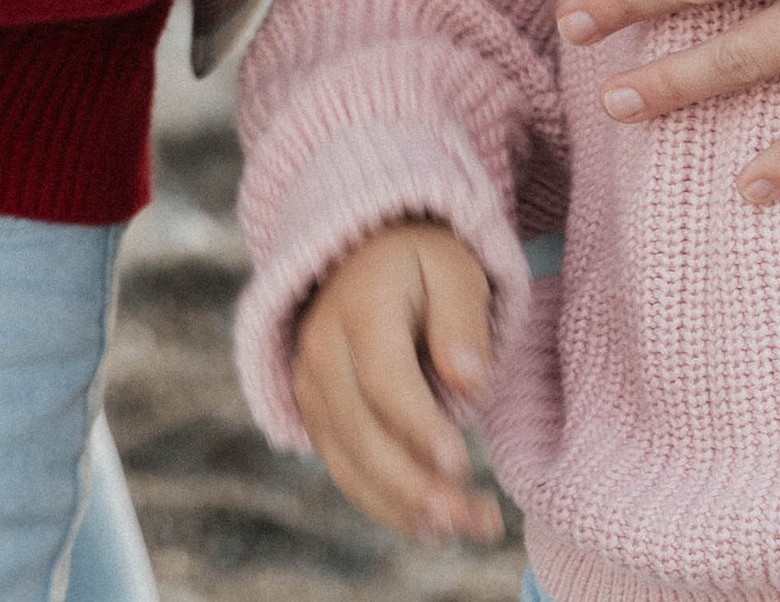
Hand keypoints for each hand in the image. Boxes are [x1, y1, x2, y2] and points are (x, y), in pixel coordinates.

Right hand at [291, 223, 503, 546]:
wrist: (363, 249)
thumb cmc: (422, 262)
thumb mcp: (454, 267)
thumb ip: (462, 320)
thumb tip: (468, 381)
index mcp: (359, 305)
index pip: (384, 379)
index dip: (418, 427)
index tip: (459, 465)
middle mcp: (322, 349)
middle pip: (361, 432)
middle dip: (414, 485)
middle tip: (469, 518)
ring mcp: (311, 385)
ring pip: (349, 461)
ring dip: (402, 507)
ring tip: (460, 530)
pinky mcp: (316, 414)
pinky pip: (344, 469)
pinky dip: (384, 504)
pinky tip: (428, 525)